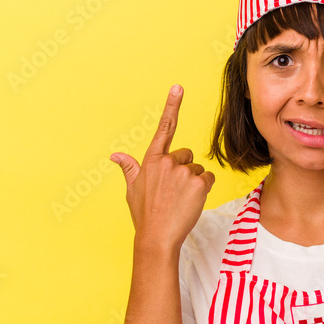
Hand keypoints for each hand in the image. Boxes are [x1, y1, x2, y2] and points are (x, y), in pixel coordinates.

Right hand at [110, 84, 215, 254]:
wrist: (157, 237)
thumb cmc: (144, 214)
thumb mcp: (132, 189)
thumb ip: (129, 168)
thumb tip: (115, 155)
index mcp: (151, 160)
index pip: (164, 128)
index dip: (172, 106)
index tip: (178, 87)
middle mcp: (167, 162)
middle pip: (186, 156)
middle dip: (184, 170)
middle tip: (173, 192)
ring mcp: (183, 172)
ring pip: (198, 170)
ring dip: (193, 183)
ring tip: (180, 200)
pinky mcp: (198, 182)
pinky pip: (208, 179)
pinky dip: (204, 190)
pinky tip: (191, 202)